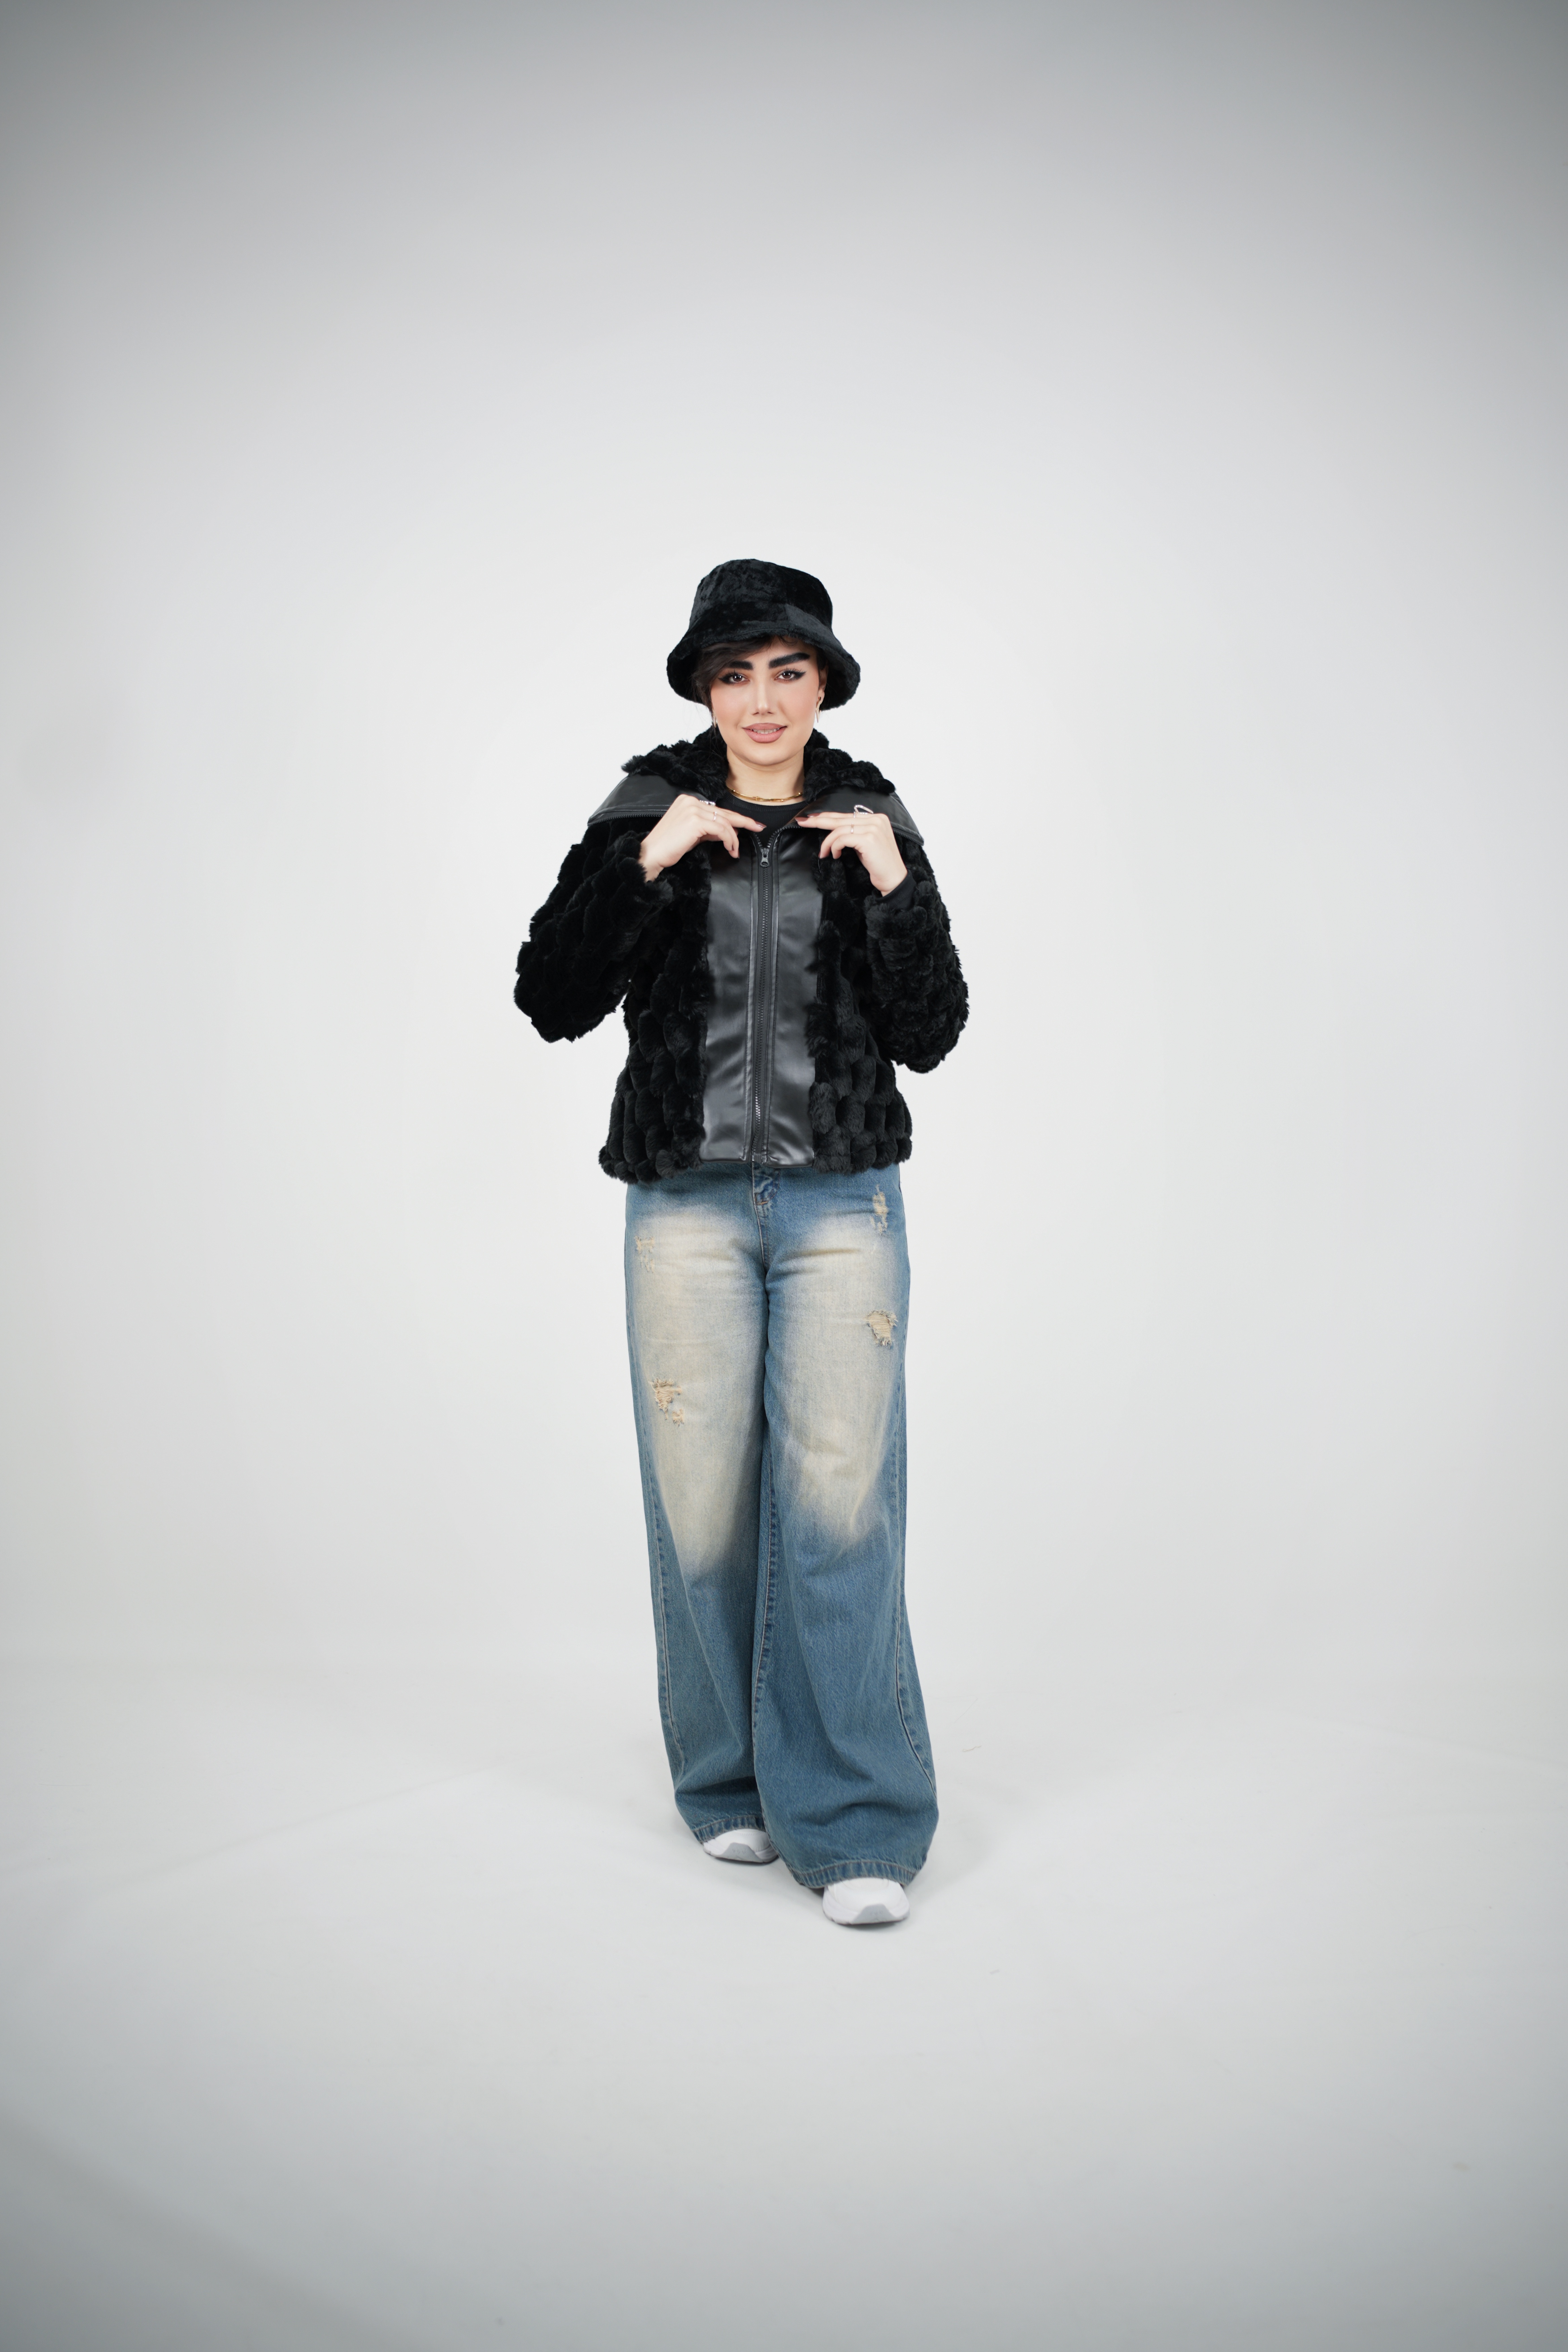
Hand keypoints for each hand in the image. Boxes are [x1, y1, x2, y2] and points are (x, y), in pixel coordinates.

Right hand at [639, 793, 763, 879]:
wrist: (651, 855)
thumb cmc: (668, 847)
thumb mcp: (691, 834)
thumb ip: (707, 829)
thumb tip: (726, 832)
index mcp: (688, 801)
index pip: (717, 810)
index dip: (736, 817)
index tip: (750, 823)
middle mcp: (690, 801)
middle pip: (724, 813)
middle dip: (744, 822)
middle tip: (758, 827)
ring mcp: (693, 810)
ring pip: (725, 823)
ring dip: (733, 838)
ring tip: (734, 851)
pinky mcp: (695, 821)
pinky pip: (721, 830)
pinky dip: (729, 840)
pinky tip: (730, 849)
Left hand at [795, 808, 907, 895]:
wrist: (893, 879)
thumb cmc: (879, 864)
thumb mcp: (865, 844)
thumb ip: (855, 832)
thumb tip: (835, 829)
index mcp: (877, 818)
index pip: (846, 815)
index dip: (828, 816)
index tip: (811, 818)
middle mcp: (876, 819)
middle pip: (840, 818)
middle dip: (819, 820)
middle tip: (803, 822)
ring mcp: (873, 828)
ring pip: (839, 829)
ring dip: (827, 842)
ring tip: (824, 853)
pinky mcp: (869, 839)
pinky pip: (842, 839)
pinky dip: (834, 847)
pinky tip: (835, 855)